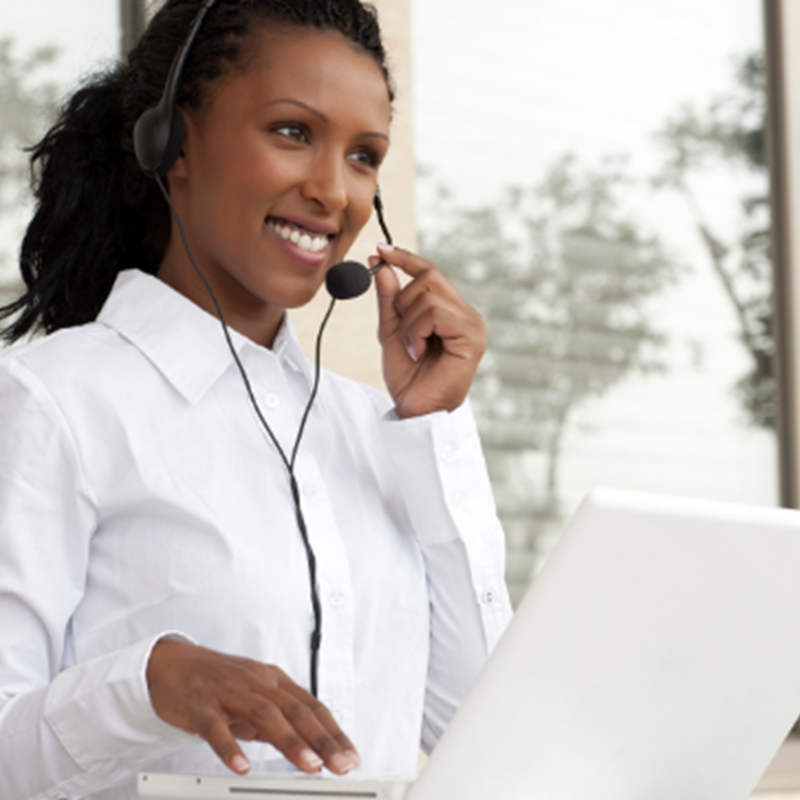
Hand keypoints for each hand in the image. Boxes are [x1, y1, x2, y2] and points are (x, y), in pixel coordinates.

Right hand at [146, 639, 359, 775]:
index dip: (333, 732)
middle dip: (322, 739)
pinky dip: (230, 746)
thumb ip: (278, 721)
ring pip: (264, 715)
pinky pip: (216, 726)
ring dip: (290, 741)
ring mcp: (229, 692)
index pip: (311, 706)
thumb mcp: (254, 698)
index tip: (351, 756)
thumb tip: (309, 747)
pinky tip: (241, 766)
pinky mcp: (200, 705)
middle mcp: (256, 682)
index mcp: (273, 680)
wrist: (171, 664)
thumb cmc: (219, 683)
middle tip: (341, 765)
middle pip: (295, 709)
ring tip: (309, 766)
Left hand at [372, 243, 486, 418]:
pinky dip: (417, 332)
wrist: (415, 411)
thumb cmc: (409, 378)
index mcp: (453, 312)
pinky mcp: (472, 338)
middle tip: (403, 333)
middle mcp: (468, 315)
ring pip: (428, 296)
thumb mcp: (391, 331)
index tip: (380, 249)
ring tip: (413, 349)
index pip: (431, 272)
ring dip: (408, 324)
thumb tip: (380, 262)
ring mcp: (473, 325)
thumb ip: (389, 298)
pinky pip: (435, 313)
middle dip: (403, 302)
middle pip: (428, 277)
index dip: (406, 258)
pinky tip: (420, 352)